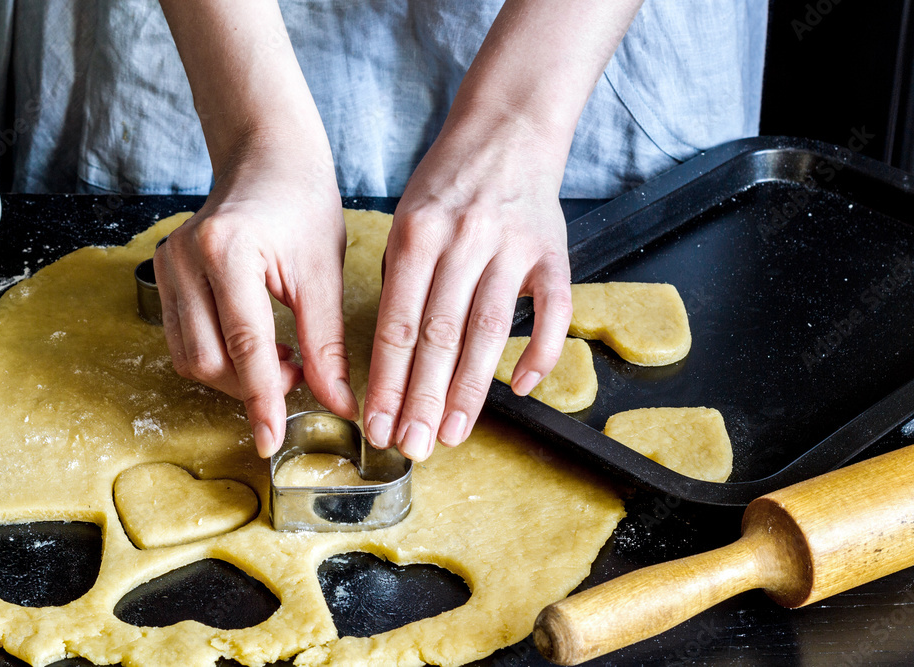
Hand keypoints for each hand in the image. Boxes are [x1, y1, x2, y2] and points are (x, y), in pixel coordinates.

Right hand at [154, 140, 358, 456]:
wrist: (268, 159)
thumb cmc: (303, 204)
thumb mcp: (324, 274)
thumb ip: (327, 344)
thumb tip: (337, 404)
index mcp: (228, 250)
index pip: (244, 345)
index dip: (262, 398)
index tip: (273, 438)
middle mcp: (184, 257)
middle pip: (208, 360)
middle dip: (251, 386)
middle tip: (301, 373)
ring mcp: (167, 265)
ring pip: (190, 356)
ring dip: (236, 376)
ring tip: (284, 357)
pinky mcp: (164, 274)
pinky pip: (184, 339)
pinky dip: (222, 357)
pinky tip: (258, 346)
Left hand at [363, 109, 573, 460]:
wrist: (507, 132)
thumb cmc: (448, 183)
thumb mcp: (406, 218)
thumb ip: (401, 280)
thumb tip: (395, 355)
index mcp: (417, 235)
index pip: (398, 324)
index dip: (387, 381)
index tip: (378, 423)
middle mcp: (464, 242)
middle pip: (440, 335)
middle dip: (422, 398)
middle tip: (412, 445)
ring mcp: (513, 247)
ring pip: (489, 331)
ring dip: (470, 390)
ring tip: (452, 433)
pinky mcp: (554, 251)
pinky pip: (554, 311)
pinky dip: (541, 351)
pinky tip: (522, 388)